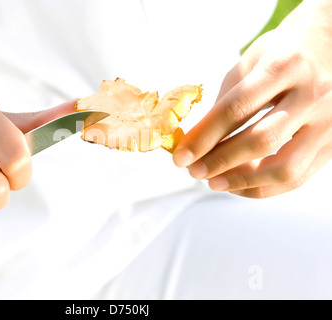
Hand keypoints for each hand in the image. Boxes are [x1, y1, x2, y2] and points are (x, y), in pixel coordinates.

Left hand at [173, 0, 331, 197]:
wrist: (329, 47)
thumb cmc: (281, 55)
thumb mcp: (249, 63)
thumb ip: (225, 102)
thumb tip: (197, 144)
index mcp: (284, 66)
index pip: (236, 109)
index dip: (204, 137)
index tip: (181, 156)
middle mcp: (313, 93)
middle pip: (261, 141)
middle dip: (219, 162)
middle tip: (193, 171)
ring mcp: (329, 121)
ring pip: (285, 168)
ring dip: (242, 181)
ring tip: (213, 182)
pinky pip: (297, 178)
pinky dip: (263, 188)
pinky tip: (238, 184)